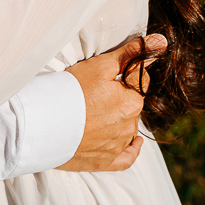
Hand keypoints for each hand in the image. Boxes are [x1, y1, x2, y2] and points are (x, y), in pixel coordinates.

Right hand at [58, 34, 167, 171]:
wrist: (44, 124)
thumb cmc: (71, 91)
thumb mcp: (101, 65)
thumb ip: (131, 54)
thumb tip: (160, 42)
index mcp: (131, 102)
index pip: (138, 80)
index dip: (124, 72)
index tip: (107, 73)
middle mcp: (129, 126)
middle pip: (131, 105)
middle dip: (119, 97)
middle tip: (94, 91)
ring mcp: (118, 146)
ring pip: (127, 128)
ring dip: (118, 119)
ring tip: (95, 112)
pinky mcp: (105, 162)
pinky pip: (127, 158)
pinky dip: (131, 150)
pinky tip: (134, 144)